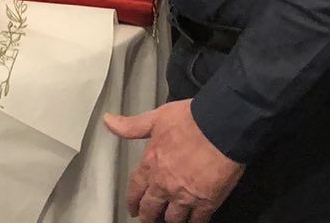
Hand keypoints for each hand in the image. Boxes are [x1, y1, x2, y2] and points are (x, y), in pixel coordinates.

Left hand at [105, 100, 243, 222]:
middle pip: (151, 209)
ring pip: (173, 219)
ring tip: (170, 221)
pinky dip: (194, 222)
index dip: (132, 201)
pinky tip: (193, 221)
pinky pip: (197, 221)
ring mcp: (185, 196)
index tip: (132, 209)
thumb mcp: (156, 118)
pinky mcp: (206, 202)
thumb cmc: (190, 120)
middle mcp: (164, 184)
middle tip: (148, 220)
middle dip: (148, 217)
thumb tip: (108, 122)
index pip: (135, 189)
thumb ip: (132, 126)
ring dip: (170, 221)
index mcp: (151, 163)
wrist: (221, 127)